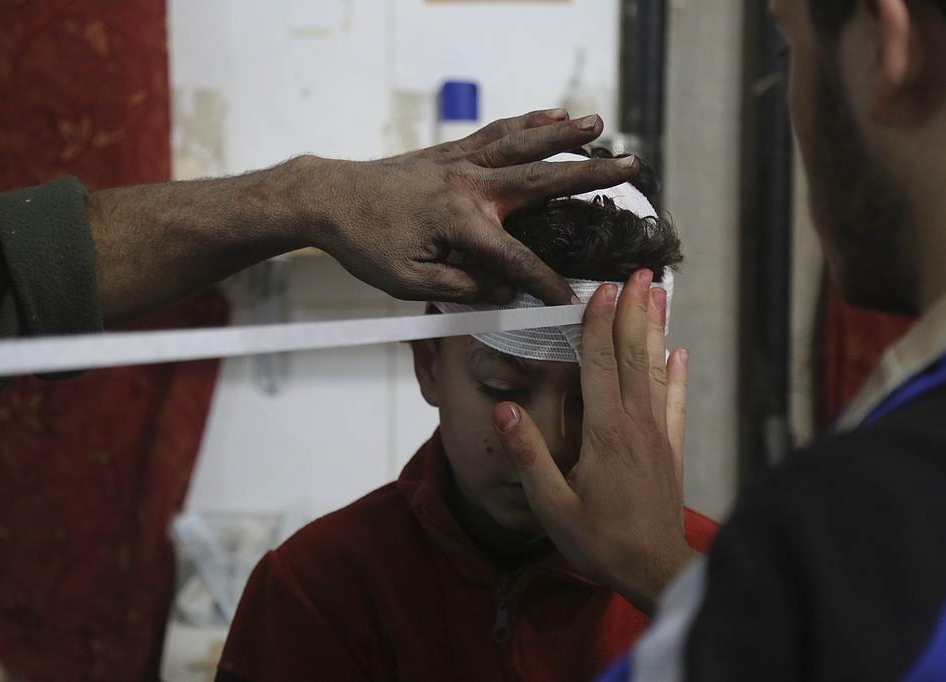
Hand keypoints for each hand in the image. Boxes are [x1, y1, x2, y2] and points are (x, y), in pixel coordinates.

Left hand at [310, 110, 637, 305]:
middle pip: (540, 180)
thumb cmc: (364, 244)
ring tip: (599, 126)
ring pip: (522, 144)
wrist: (328, 198)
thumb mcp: (408, 281)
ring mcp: (461, 162)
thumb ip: (461, 286)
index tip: (573, 302)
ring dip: (563, 135)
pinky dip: (527, 122)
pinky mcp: (450, 152)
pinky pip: (497, 133)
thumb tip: (502, 288)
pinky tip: (553, 114)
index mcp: (461, 223)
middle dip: (589, 176)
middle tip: (632, 167)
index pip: (517, 259)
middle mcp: (469, 185)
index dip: (546, 284)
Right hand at [492, 270, 694, 612]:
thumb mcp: (552, 507)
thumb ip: (528, 456)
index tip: (603, 288)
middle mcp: (636, 425)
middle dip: (634, 312)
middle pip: (635, 357)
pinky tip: (680, 351)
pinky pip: (676, 403)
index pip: (603, 366)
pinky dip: (678, 374)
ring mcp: (658, 436)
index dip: (601, 325)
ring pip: (657, 371)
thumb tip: (503, 409)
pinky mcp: (671, 450)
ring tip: (660, 294)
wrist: (654, 572)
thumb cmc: (600, 542)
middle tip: (639, 272)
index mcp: (606, 434)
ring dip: (656, 330)